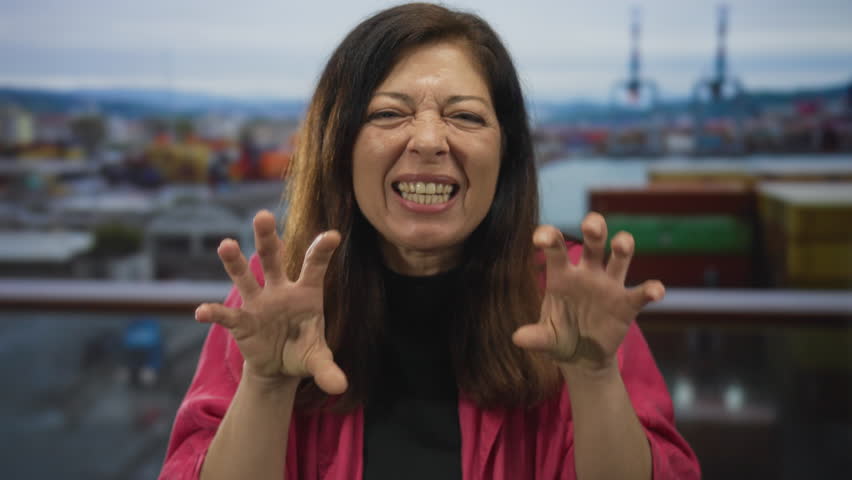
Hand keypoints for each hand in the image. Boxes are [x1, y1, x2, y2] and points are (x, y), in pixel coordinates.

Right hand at [194, 210, 346, 393]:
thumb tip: (340, 387)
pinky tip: (201, 312)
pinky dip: (214, 313)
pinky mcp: (241, 321)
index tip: (333, 235)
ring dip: (235, 262)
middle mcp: (280, 290)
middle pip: (273, 258)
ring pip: (245, 276)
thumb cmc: (303, 352)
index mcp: (307, 292)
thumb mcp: (318, 360)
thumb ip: (328, 369)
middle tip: (262, 215)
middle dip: (268, 238)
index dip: (322, 250)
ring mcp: (258, 303)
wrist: (280, 367)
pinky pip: (227, 315)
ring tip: (226, 244)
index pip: (314, 266)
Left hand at [512, 213, 664, 374]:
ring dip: (623, 245)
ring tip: (621, 243)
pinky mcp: (627, 303)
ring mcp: (609, 285)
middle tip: (591, 224)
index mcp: (562, 276)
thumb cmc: (559, 339)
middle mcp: (587, 273)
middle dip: (594, 228)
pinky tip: (655, 291)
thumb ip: (535, 337)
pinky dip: (651, 289)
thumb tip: (518, 338)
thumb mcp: (546, 339)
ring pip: (619, 257)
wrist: (582, 358)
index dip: (549, 237)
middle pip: (593, 242)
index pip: (556, 250)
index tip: (541, 236)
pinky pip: (641, 292)